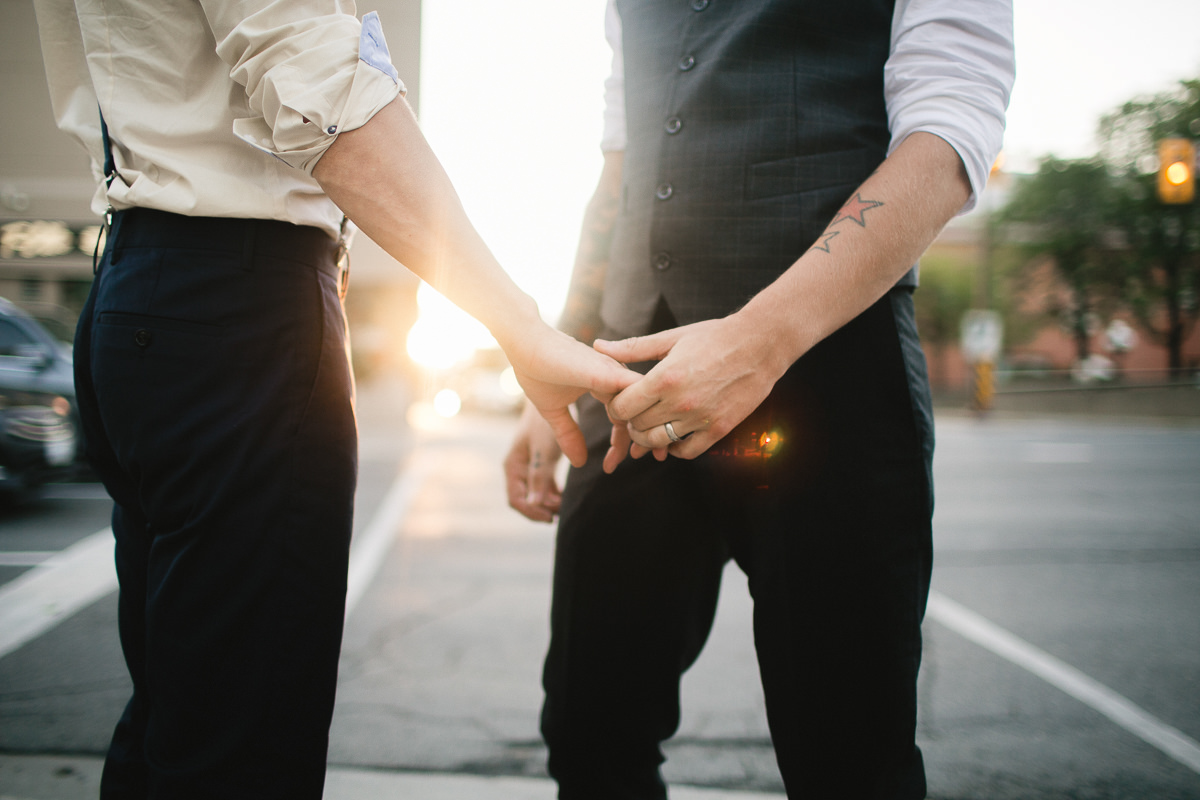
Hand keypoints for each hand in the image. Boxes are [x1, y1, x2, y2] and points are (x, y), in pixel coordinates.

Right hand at [504, 404, 564, 521]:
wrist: (551, 399)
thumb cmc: (544, 423)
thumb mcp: (544, 451)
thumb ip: (539, 477)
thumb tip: (535, 504)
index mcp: (512, 466)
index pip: (516, 500)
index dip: (532, 512)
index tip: (551, 517)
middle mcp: (517, 469)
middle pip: (526, 500)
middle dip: (543, 508)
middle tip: (563, 510)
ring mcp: (528, 466)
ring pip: (536, 494)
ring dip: (550, 502)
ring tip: (566, 503)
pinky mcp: (540, 462)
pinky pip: (544, 485)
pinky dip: (554, 493)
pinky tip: (566, 495)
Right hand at [507, 324, 638, 468]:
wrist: (523, 343)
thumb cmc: (536, 369)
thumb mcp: (553, 411)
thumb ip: (568, 434)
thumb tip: (579, 463)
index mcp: (605, 383)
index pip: (624, 416)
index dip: (621, 442)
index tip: (610, 465)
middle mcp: (615, 376)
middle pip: (639, 413)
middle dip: (641, 440)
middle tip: (630, 462)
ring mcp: (614, 372)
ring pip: (644, 405)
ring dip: (643, 432)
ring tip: (632, 456)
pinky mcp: (608, 371)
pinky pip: (637, 393)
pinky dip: (639, 415)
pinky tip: (633, 437)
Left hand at [594, 313, 790, 459]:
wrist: (760, 344)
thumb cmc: (714, 336)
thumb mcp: (671, 338)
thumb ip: (633, 347)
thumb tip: (599, 346)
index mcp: (664, 377)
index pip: (623, 407)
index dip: (615, 406)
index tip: (620, 400)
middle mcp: (680, 402)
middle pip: (637, 426)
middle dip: (630, 422)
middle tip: (634, 413)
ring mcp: (700, 418)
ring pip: (658, 443)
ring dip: (648, 439)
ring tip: (649, 426)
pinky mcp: (719, 429)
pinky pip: (687, 451)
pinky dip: (675, 448)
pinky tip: (673, 435)